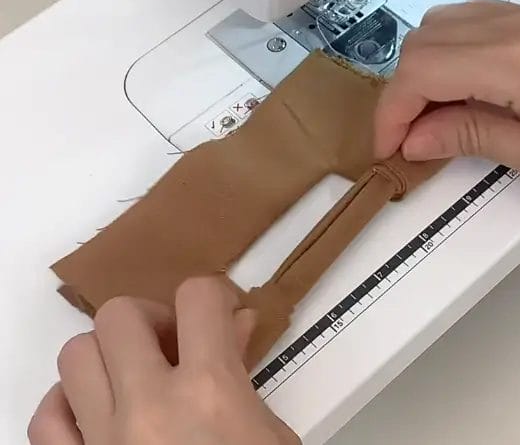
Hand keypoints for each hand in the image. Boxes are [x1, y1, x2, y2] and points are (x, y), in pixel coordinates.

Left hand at [28, 277, 299, 444]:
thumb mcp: (269, 436)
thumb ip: (245, 373)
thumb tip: (236, 327)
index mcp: (210, 393)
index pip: (199, 298)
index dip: (213, 295)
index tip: (218, 311)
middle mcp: (149, 409)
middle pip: (121, 315)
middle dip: (151, 321)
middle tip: (174, 345)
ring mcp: (105, 442)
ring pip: (75, 356)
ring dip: (108, 357)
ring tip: (137, 378)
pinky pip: (45, 420)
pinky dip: (66, 406)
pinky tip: (97, 414)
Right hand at [375, 0, 519, 193]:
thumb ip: (472, 137)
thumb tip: (416, 138)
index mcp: (518, 63)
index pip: (422, 72)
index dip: (392, 113)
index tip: (389, 148)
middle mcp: (518, 27)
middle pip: (423, 42)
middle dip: (401, 93)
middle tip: (409, 138)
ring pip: (442, 25)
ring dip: (423, 70)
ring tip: (433, 117)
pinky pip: (473, 22)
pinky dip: (450, 54)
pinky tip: (462, 90)